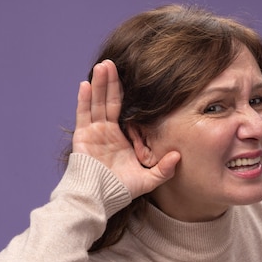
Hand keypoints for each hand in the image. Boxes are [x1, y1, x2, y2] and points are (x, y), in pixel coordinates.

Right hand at [73, 60, 179, 197]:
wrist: (99, 199)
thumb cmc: (121, 191)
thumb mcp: (148, 180)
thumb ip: (164, 169)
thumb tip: (178, 155)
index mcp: (122, 139)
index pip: (125, 111)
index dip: (128, 95)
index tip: (135, 78)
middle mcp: (107, 132)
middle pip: (110, 101)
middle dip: (112, 82)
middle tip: (115, 63)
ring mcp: (94, 132)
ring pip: (97, 103)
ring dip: (99, 84)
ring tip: (103, 65)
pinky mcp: (82, 136)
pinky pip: (83, 114)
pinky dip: (84, 99)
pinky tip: (86, 84)